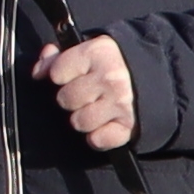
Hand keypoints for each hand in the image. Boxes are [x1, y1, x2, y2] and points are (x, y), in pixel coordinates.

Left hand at [34, 32, 134, 151]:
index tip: (74, 75)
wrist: (155, 79)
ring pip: (78, 122)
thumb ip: (57, 58)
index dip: (61, 76)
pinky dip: (98, 138)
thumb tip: (38, 71)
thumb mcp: (87, 52)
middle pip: (65, 99)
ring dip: (83, 118)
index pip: (57, 73)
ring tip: (96, 109)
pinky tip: (104, 125)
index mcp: (99, 53)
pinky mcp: (129, 126)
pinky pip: (98, 141)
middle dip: (72, 99)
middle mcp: (111, 78)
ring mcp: (121, 103)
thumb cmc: (111, 66)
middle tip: (87, 94)